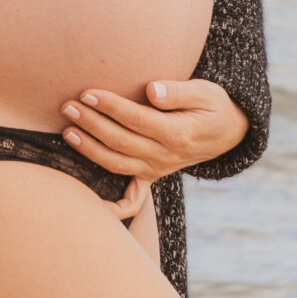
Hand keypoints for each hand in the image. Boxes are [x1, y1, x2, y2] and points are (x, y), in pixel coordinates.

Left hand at [59, 79, 249, 223]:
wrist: (228, 132)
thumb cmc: (212, 106)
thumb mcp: (204, 92)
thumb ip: (178, 91)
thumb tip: (151, 89)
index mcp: (178, 134)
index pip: (137, 119)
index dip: (110, 107)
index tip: (88, 93)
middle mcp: (166, 156)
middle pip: (121, 142)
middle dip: (92, 124)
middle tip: (68, 106)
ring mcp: (158, 169)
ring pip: (118, 164)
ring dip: (89, 150)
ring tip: (67, 131)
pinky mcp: (153, 175)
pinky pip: (133, 198)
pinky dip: (114, 208)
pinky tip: (92, 205)